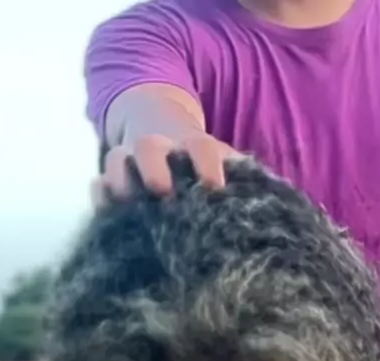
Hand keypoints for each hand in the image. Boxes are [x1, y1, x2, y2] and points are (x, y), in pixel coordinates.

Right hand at [92, 133, 240, 201]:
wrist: (159, 132)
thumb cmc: (204, 168)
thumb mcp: (224, 167)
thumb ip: (244, 181)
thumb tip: (281, 208)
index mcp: (191, 146)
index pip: (201, 147)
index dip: (206, 163)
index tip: (214, 187)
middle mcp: (158, 149)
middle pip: (150, 147)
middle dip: (155, 166)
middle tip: (162, 190)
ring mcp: (130, 164)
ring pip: (117, 159)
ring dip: (120, 178)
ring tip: (125, 202)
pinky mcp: (112, 186)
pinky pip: (99, 184)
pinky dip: (100, 195)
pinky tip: (104, 208)